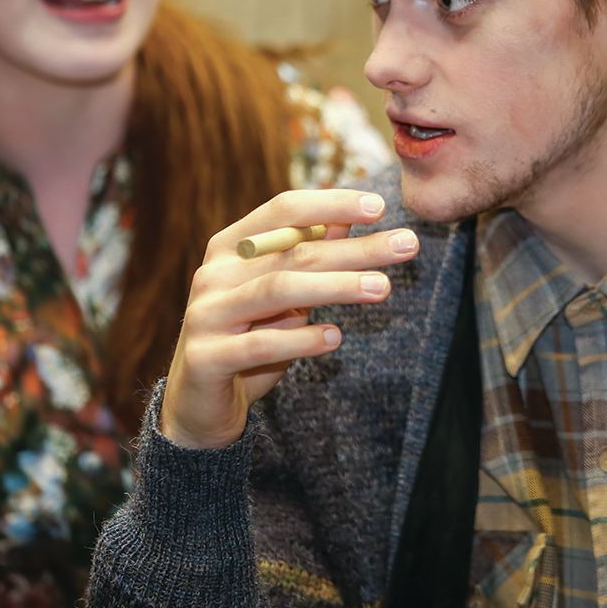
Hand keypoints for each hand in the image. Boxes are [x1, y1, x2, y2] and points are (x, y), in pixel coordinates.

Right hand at [160, 189, 418, 449]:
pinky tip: (335, 336)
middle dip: (355, 247)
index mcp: (230, 247)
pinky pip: (260, 344)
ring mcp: (206, 314)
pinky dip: (300, 339)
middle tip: (407, 244)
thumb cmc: (248, 338)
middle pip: (293, 251)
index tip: (379, 205)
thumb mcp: (282, 294)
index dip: (331, 204)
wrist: (199, 404)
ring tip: (382, 288)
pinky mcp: (207, 358)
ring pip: (277, 289)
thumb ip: (308, 257)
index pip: (283, 211)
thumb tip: (350, 220)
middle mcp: (214, 274)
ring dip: (336, 286)